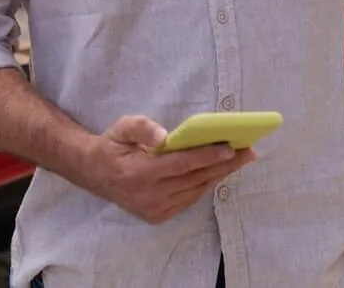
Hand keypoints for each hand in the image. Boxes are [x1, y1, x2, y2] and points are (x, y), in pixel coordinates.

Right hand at [79, 114, 255, 224]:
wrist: (95, 173)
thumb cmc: (114, 145)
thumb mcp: (122, 127)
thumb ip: (142, 127)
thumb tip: (164, 135)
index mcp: (139, 172)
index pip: (181, 164)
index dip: (207, 156)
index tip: (230, 147)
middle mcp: (148, 195)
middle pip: (194, 179)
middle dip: (224, 165)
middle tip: (249, 152)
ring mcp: (153, 209)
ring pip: (195, 191)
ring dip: (220, 175)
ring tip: (241, 160)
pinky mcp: (157, 216)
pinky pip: (189, 199)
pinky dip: (205, 185)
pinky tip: (219, 172)